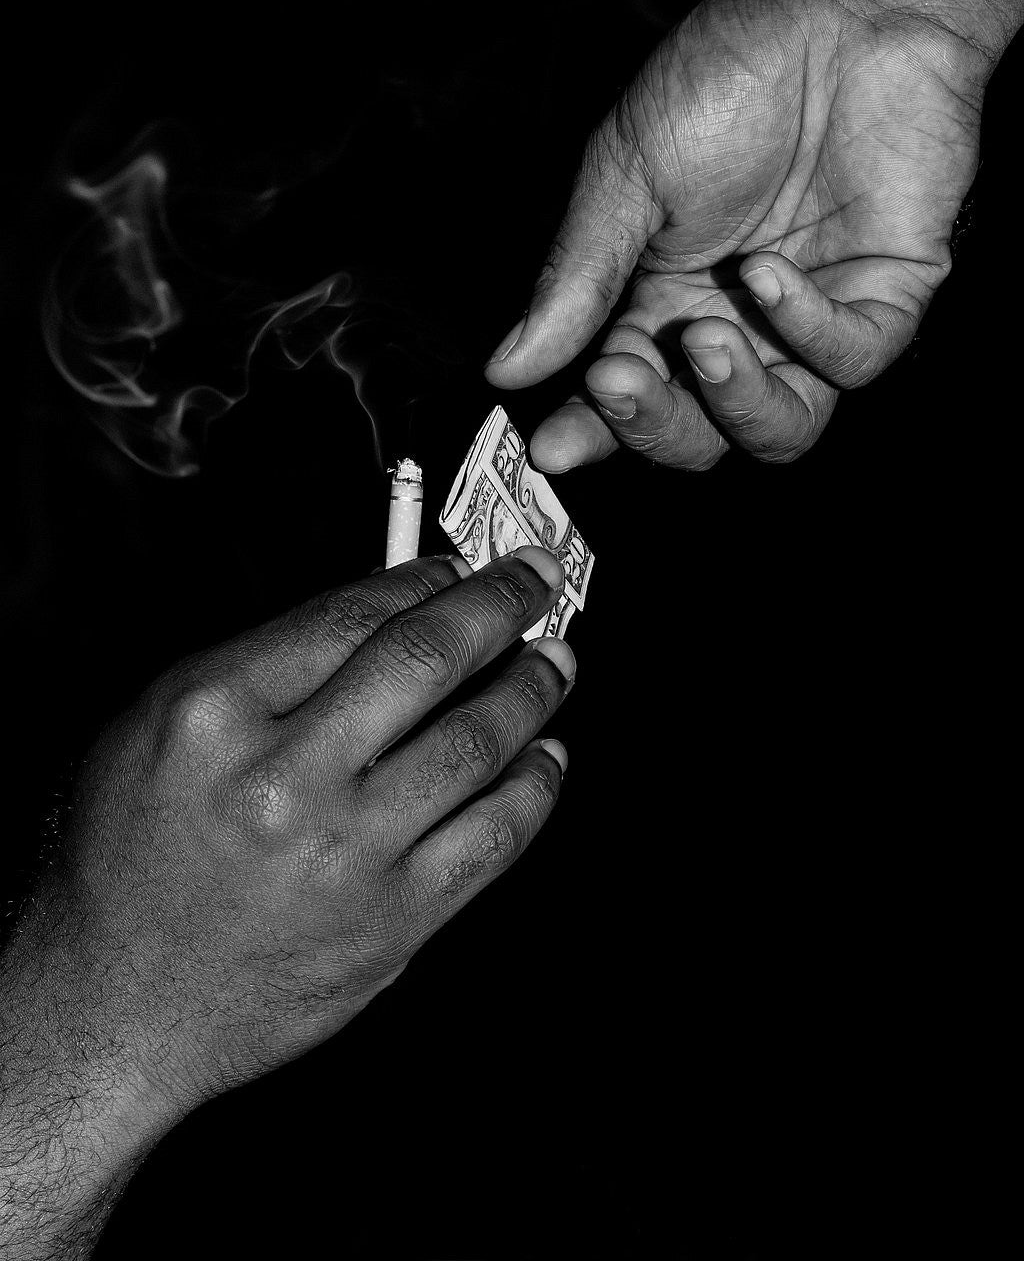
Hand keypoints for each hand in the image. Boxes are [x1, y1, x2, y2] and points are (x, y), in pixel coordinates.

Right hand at [0, 548, 572, 1254]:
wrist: (121, 1004)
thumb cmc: (130, 866)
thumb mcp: (155, 730)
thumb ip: (263, 666)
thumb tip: (377, 612)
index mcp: (214, 717)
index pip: (348, 616)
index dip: (419, 579)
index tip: (452, 566)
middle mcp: (285, 782)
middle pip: (426, 661)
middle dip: (500, 605)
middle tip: (534, 581)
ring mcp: (349, 856)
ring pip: (476, 743)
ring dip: (532, 689)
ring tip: (554, 662)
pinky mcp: (396, 921)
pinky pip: (496, 837)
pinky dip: (536, 787)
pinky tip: (547, 758)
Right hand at [485, 0, 1020, 469]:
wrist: (838, 7)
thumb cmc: (728, 77)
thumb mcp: (627, 178)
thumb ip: (576, 281)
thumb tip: (508, 367)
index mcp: (664, 307)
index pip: (627, 402)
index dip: (592, 434)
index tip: (552, 446)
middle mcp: (735, 331)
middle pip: (699, 437)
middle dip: (655, 423)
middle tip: (620, 375)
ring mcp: (810, 325)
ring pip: (780, 429)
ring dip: (736, 403)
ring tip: (707, 337)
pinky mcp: (884, 300)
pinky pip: (852, 361)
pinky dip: (808, 329)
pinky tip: (769, 271)